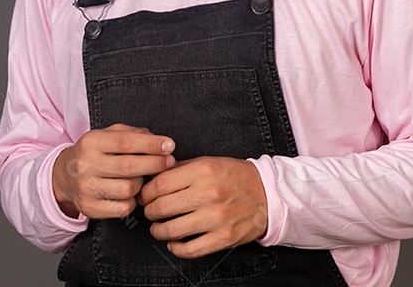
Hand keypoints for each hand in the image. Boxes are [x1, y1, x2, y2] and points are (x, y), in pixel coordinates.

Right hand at [52, 124, 175, 219]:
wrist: (63, 176)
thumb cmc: (93, 153)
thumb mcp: (107, 135)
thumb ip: (132, 134)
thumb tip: (158, 142)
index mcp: (91, 142)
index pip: (126, 142)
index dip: (151, 145)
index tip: (169, 145)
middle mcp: (85, 165)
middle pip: (129, 167)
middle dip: (155, 164)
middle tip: (169, 162)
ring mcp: (86, 188)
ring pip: (128, 189)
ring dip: (142, 183)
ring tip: (141, 177)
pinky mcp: (89, 208)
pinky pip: (123, 208)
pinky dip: (133, 201)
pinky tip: (130, 193)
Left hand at [138, 156, 267, 258]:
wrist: (268, 194)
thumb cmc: (235, 177)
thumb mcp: (208, 162)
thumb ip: (181, 168)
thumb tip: (153, 177)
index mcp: (203, 171)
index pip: (160, 184)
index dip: (146, 193)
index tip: (145, 197)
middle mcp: (209, 193)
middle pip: (162, 207)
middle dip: (150, 212)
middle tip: (150, 212)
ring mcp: (216, 217)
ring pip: (172, 230)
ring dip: (159, 231)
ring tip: (159, 228)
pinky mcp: (224, 237)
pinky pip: (191, 249)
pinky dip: (177, 249)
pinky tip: (174, 243)